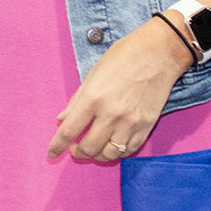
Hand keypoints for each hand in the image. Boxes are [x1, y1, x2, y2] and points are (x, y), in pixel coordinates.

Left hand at [48, 18, 192, 161]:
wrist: (159, 54)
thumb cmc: (123, 57)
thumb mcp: (92, 74)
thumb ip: (76, 100)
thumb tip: (61, 120)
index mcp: (92, 98)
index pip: (68, 131)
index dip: (57, 146)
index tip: (51, 154)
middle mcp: (110, 114)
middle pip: (88, 148)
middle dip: (78, 153)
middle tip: (75, 149)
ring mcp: (130, 122)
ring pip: (109, 154)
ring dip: (98, 156)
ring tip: (93, 149)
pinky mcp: (147, 126)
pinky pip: (129, 150)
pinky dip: (118, 152)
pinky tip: (112, 146)